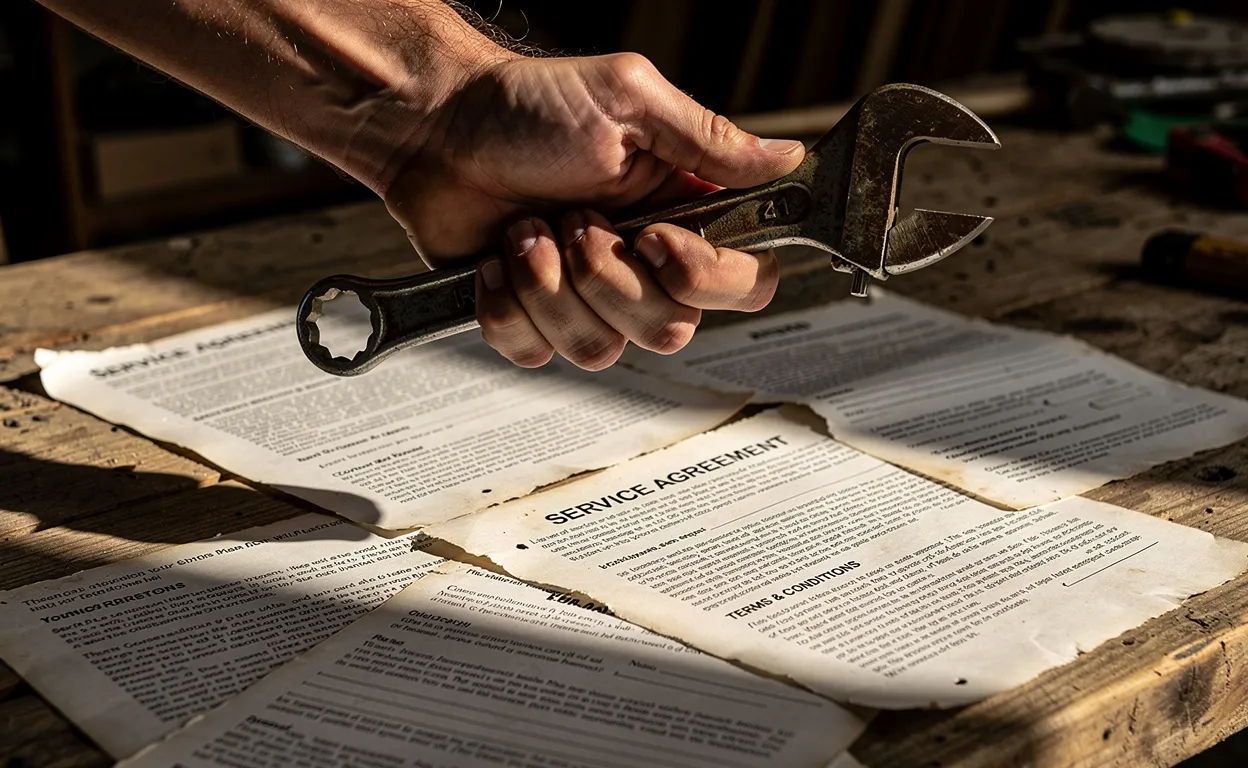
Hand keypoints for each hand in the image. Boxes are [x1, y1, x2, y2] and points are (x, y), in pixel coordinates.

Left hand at [383, 53, 804, 369]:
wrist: (437, 130)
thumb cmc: (526, 105)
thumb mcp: (629, 102)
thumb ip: (710, 139)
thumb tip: (788, 158)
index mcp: (680, 214)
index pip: (744, 284)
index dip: (702, 277)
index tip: (653, 237)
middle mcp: (641, 266)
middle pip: (671, 331)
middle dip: (607, 277)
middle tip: (574, 218)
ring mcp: (586, 299)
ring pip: (601, 351)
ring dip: (549, 285)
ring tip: (527, 229)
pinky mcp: (532, 321)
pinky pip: (537, 356)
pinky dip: (507, 306)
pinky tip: (498, 259)